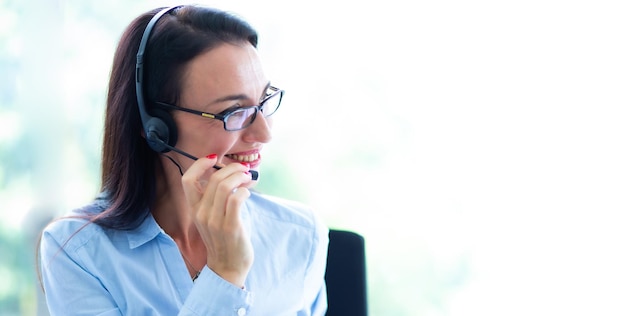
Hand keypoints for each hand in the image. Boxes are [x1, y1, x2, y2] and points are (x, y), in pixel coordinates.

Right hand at [181, 155, 253, 287]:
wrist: (227, 267)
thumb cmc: (224, 239)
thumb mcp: (212, 217)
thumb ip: (216, 197)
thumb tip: (232, 174)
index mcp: (195, 209)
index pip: (187, 179)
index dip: (199, 164)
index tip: (214, 158)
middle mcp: (201, 213)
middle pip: (213, 178)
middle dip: (231, 168)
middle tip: (243, 170)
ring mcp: (214, 220)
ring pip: (224, 186)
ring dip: (239, 177)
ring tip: (247, 178)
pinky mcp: (230, 226)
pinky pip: (236, 199)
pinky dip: (244, 191)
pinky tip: (248, 193)